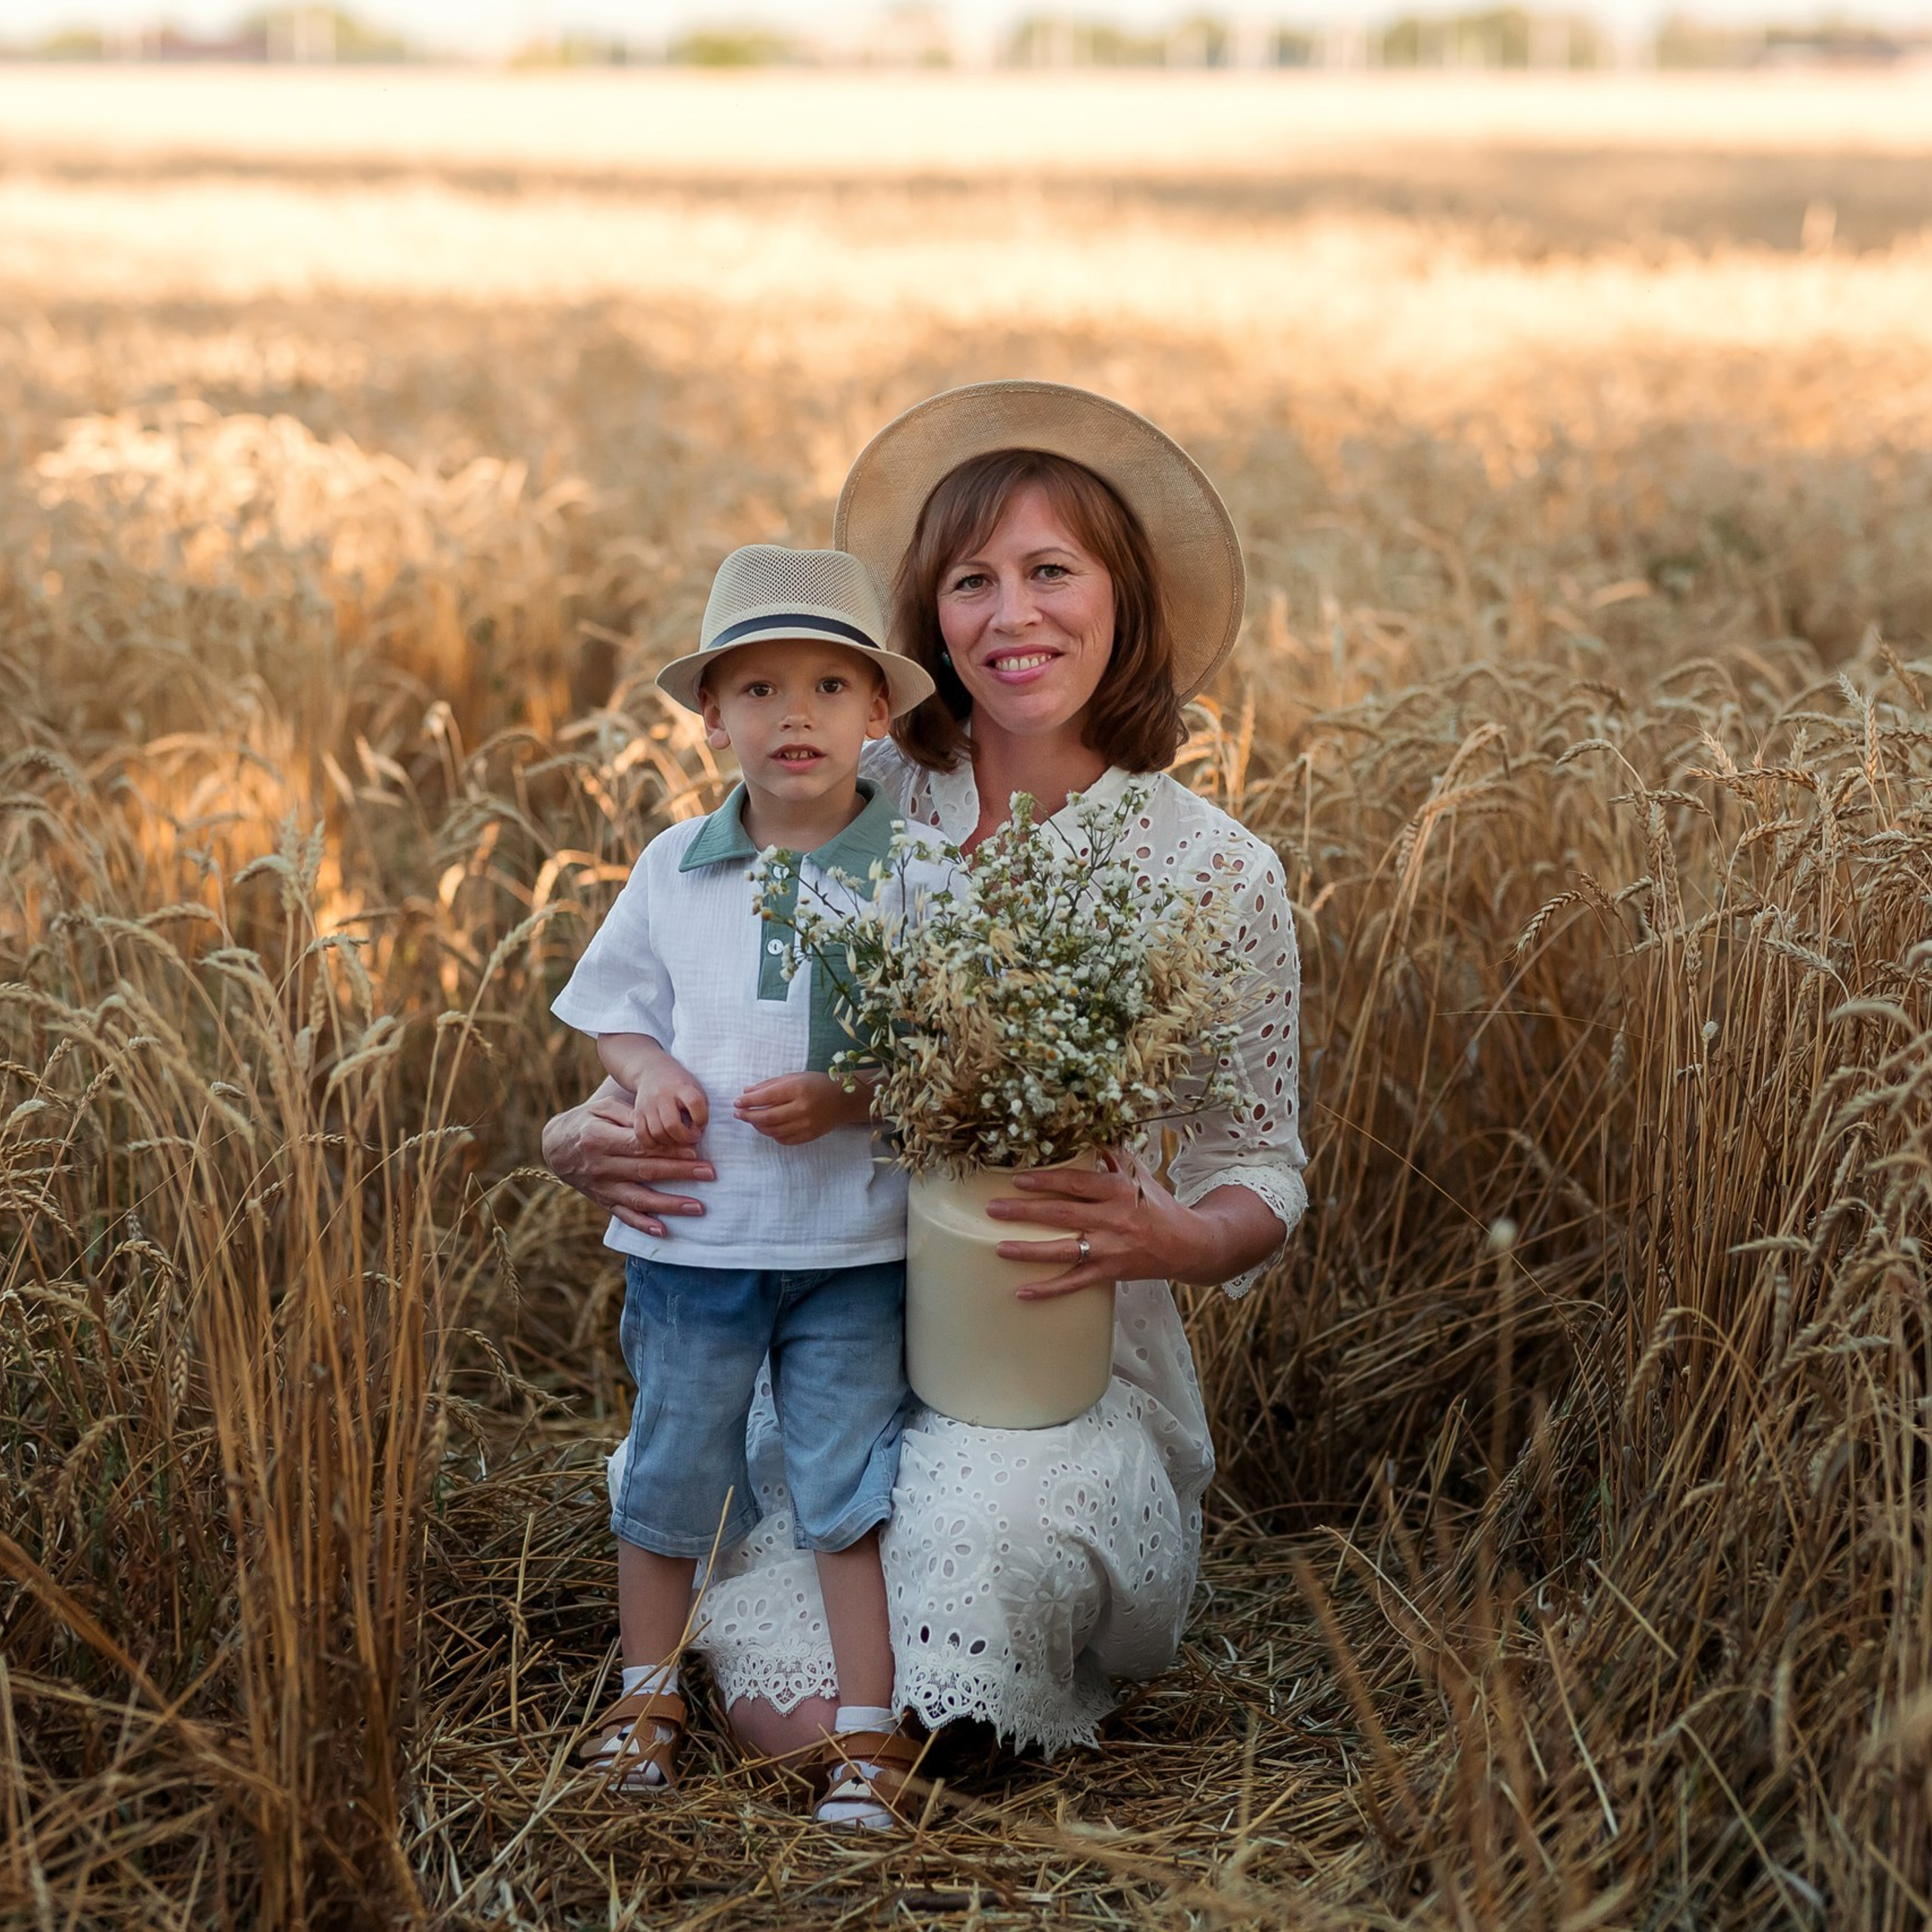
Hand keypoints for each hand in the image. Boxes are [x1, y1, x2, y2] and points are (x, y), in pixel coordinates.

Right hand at [542, 1085, 715, 1238]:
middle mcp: (601, 1166)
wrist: (554, 1146)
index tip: (696, 1150)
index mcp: (600, 1138)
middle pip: (646, 1171)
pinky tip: (663, 1231)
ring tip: (698, 1207)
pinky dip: (642, 1225)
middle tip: (710, 1173)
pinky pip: (623, 1215)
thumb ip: (629, 1115)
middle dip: (680, 1172)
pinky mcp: (602, 1200)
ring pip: (639, 1198)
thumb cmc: (585, 1121)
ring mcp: (602, 1187)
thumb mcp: (602, 1109)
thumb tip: (659, 1123)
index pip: (641, 1145)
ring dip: (670, 1204)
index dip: (669, 1149)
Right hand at [633, 1057, 709, 1153]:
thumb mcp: (695, 1088)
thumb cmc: (680, 1085)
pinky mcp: (638, 1113)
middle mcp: (663, 1095)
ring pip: (657, 1133)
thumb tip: (697, 1132)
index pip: (694, 1102)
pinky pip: (642, 1135)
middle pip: (672, 1124)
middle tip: (691, 1138)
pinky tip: (662, 1141)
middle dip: (685, 1138)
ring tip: (677, 1139)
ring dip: (670, 1143)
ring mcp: (648, 1104)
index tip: (701, 1124)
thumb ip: (701, 1108)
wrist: (652, 1071)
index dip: (701, 1119)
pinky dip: (653, 1143)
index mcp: (682, 1087)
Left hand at [735, 1073, 864, 1145]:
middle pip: (767, 1117)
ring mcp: (806, 1125)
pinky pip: (784, 1139)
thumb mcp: (794, 1077)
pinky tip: (768, 1127)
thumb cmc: (817, 1084)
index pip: (766, 1097)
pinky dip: (772, 1134)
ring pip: (773, 1131)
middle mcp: (802, 1108)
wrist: (844, 1100)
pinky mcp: (809, 1136)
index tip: (737, 1102)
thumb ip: (769, 1085)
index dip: (748, 1101)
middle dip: (748, 1116)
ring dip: (758, 1126)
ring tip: (751, 1119)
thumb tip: (746, 1092)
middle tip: (738, 1114)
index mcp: (798, 1089)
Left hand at [986, 1147, 1196, 1299]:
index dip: (1046, 1181)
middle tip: (993, 1209)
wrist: (1187, 1243)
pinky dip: (1048, 1289)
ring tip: (999, 1247)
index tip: (1017, 1178)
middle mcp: (1113, 1219)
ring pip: (1064, 1250)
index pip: (1076, 1183)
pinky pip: (1074, 1282)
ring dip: (1029, 1250)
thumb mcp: (1137, 1173)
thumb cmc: (1156, 1204)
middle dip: (1025, 1212)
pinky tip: (1021, 1291)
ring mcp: (1110, 1248)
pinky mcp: (1109, 1272)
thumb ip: (1110, 1153)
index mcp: (1118, 1190)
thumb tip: (1084, 1127)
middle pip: (1063, 1215)